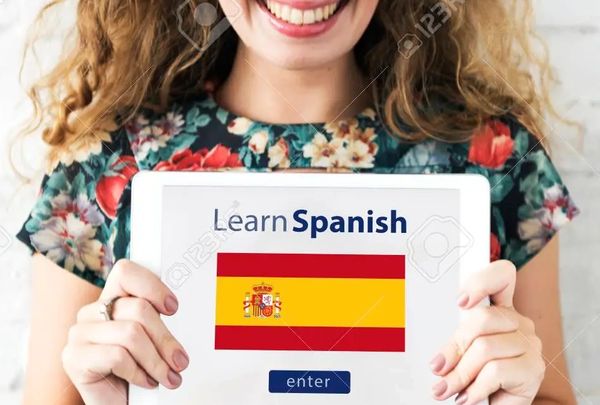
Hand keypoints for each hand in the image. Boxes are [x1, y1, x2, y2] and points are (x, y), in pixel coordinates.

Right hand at [62, 260, 188, 404]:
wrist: (118, 404)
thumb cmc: (136, 371)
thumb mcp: (150, 339)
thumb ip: (154, 319)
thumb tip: (172, 306)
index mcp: (109, 300)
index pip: (126, 272)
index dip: (153, 286)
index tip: (172, 308)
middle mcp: (90, 313)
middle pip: (138, 309)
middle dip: (165, 339)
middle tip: (180, 361)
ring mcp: (78, 335)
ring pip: (131, 334)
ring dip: (156, 361)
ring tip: (167, 376)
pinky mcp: (73, 359)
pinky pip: (117, 356)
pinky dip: (138, 372)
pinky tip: (144, 382)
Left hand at [430, 260, 545, 404]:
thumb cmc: (478, 377)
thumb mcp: (463, 354)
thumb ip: (455, 345)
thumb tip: (439, 362)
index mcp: (501, 310)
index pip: (502, 277)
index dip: (482, 281)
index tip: (460, 302)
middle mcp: (518, 323)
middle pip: (482, 318)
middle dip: (455, 347)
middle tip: (438, 368)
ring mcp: (529, 345)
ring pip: (485, 348)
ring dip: (460, 374)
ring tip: (448, 388)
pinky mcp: (533, 369)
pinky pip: (496, 371)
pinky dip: (475, 388)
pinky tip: (468, 397)